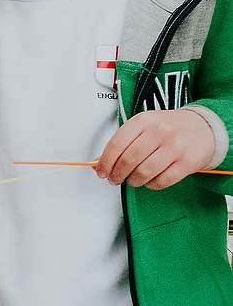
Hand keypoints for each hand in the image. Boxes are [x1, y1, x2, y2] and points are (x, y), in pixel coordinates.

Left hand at [96, 110, 216, 187]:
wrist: (205, 127)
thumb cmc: (170, 128)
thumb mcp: (145, 126)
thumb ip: (123, 142)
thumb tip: (99, 162)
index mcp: (144, 120)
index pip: (116, 144)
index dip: (105, 161)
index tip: (101, 171)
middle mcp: (159, 132)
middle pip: (128, 160)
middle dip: (117, 174)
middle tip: (115, 179)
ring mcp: (175, 147)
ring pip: (143, 173)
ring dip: (134, 181)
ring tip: (133, 179)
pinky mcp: (187, 162)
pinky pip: (161, 181)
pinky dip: (152, 185)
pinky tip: (151, 180)